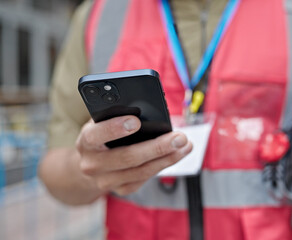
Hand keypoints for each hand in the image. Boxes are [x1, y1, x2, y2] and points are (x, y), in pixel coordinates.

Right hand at [75, 115, 191, 195]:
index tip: (136, 121)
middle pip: (128, 157)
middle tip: (179, 137)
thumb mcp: (103, 121)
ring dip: (167, 158)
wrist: (91, 163)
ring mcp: (106, 180)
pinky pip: (146, 178)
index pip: (96, 135)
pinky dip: (163, 165)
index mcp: (86, 141)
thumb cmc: (103, 135)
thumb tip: (148, 108)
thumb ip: (117, 114)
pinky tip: (177, 154)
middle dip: (157, 146)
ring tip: (185, 145)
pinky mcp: (121, 189)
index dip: (115, 128)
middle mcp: (92, 164)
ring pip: (141, 171)